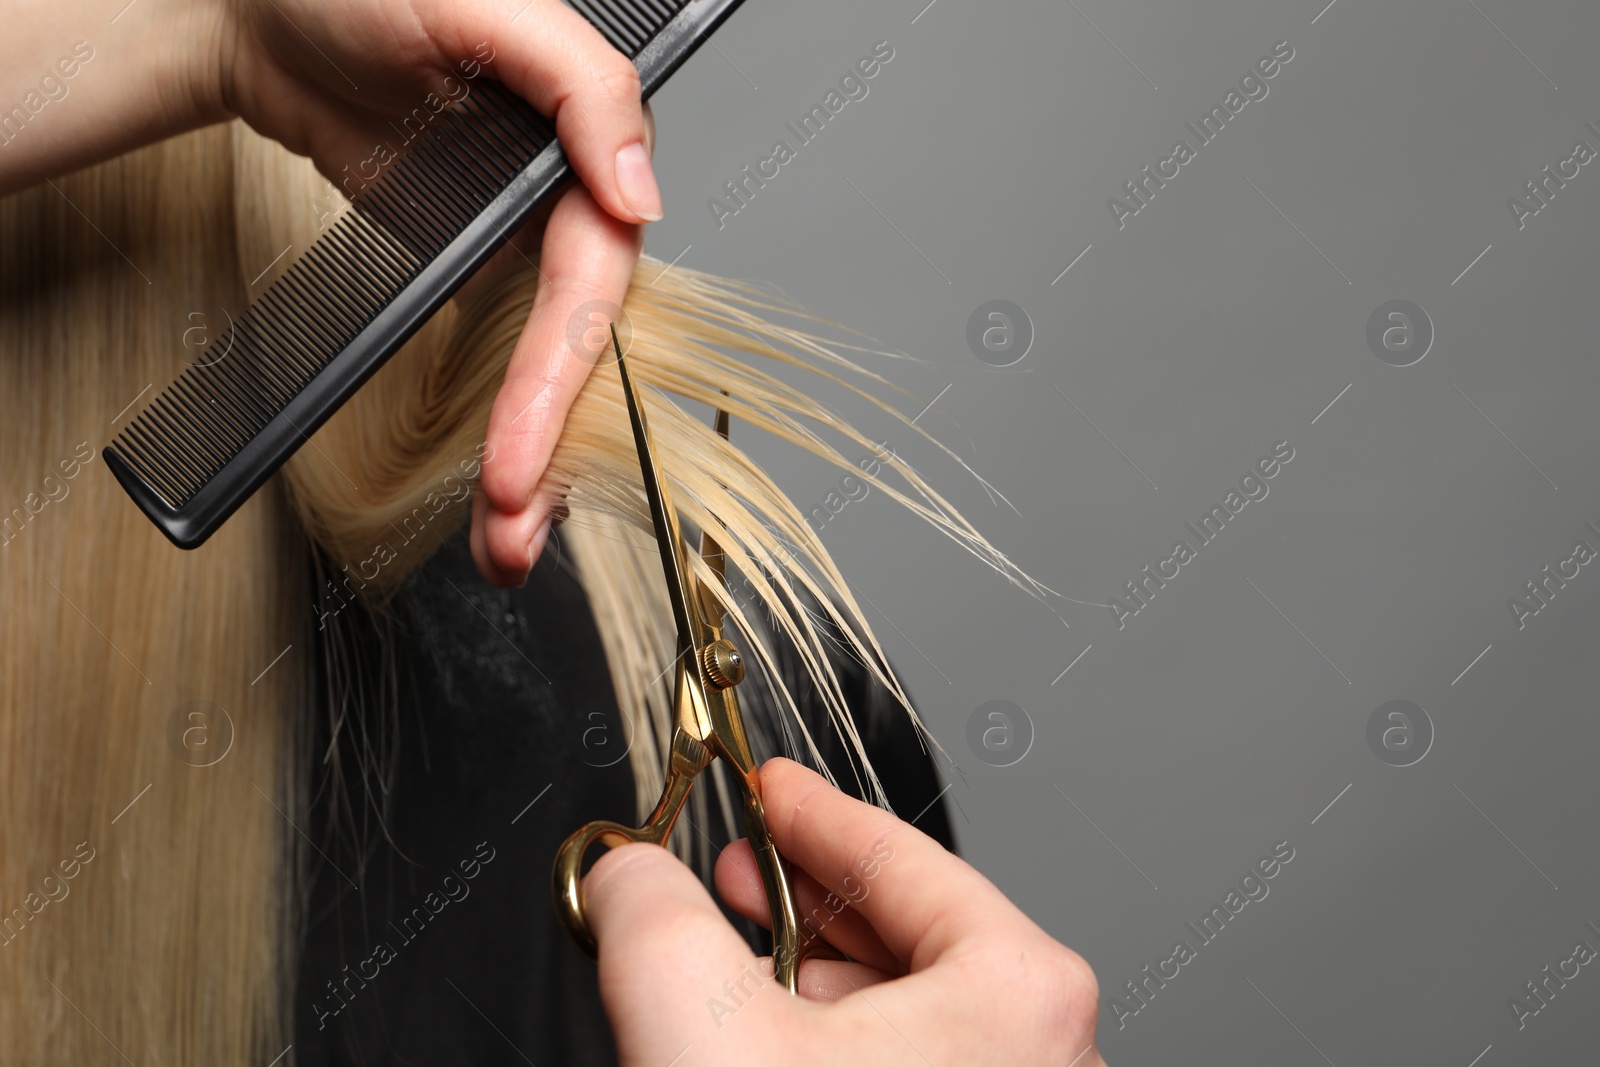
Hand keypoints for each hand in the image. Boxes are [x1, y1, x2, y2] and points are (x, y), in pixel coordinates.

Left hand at [211, 0, 658, 585]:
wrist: (257, 9)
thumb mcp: (481, 5)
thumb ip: (579, 85)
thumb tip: (641, 191)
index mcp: (585, 147)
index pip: (592, 280)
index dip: (562, 373)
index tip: (520, 454)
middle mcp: (565, 204)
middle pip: (579, 345)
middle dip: (549, 447)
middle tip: (511, 529)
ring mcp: (517, 243)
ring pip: (548, 367)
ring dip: (535, 461)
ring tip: (503, 546)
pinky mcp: (473, 267)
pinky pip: (500, 359)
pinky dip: (500, 427)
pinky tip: (492, 492)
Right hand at [584, 758, 1105, 1065]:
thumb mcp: (697, 1020)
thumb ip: (649, 912)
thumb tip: (625, 871)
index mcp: (1018, 988)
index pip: (894, 854)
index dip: (809, 810)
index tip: (768, 785)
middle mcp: (1045, 1047)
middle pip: (906, 925)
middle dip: (804, 893)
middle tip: (736, 869)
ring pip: (907, 1004)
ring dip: (811, 974)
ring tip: (735, 961)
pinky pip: (913, 1061)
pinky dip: (836, 1039)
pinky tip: (769, 1042)